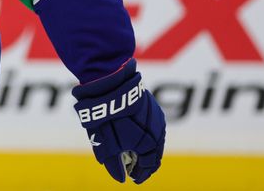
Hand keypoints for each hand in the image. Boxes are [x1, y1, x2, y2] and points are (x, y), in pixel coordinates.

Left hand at [72, 59, 165, 183]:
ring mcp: (156, 117)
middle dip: (144, 162)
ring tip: (133, 152)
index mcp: (150, 144)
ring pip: (155, 139)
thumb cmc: (106, 116)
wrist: (109, 85)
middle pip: (154, 153)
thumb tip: (120, 178)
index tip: (133, 178)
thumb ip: (114, 163)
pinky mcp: (152, 106)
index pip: (149, 166)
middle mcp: (157, 132)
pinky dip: (146, 134)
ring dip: (146, 148)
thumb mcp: (105, 143)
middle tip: (133, 168)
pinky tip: (136, 134)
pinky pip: (153, 126)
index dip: (140, 174)